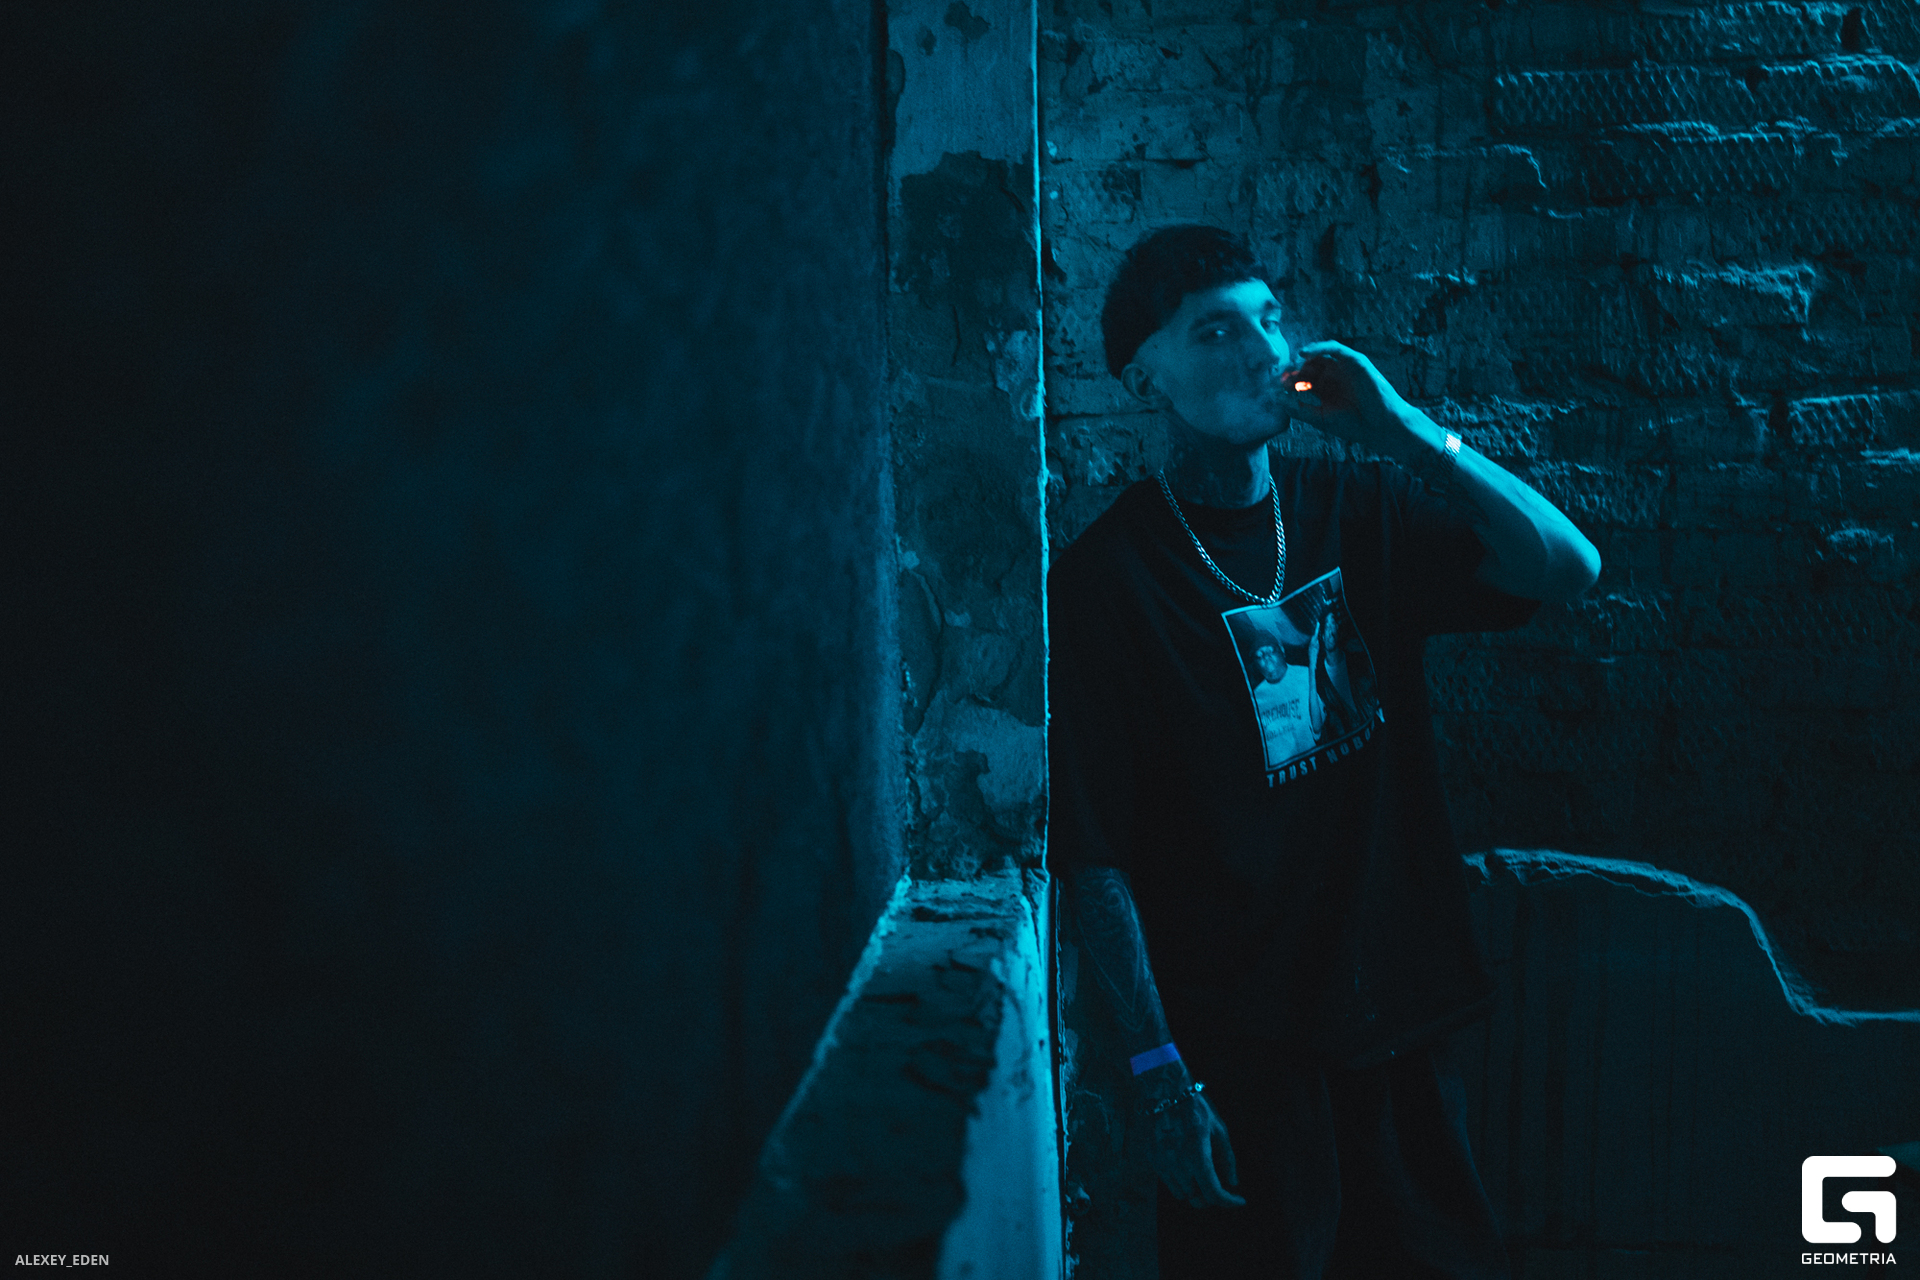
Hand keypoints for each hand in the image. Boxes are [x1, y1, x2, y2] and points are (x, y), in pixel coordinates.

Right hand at [1143, 1088, 1244, 1208]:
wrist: (1163, 1089)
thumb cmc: (1195, 1107)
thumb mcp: (1218, 1129)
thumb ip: (1227, 1159)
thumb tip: (1232, 1182)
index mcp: (1197, 1156)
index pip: (1213, 1193)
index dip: (1229, 1202)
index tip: (1239, 1200)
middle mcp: (1177, 1164)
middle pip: (1197, 1198)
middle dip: (1211, 1196)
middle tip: (1219, 1185)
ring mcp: (1162, 1163)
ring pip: (1182, 1194)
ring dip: (1194, 1190)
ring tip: (1201, 1174)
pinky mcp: (1152, 1159)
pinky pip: (1168, 1182)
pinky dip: (1180, 1182)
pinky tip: (1186, 1166)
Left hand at [1280, 341, 1412, 453]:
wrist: (1381, 426)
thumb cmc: (1353, 425)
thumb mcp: (1320, 417)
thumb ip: (1298, 409)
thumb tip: (1275, 400)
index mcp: (1325, 389)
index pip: (1301, 380)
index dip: (1287, 381)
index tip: (1272, 386)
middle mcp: (1333, 376)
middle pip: (1307, 366)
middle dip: (1292, 369)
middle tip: (1278, 374)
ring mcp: (1344, 368)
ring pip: (1320, 355)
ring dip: (1303, 358)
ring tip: (1289, 365)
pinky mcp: (1356, 361)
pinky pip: (1335, 348)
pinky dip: (1319, 347)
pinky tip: (1304, 354)